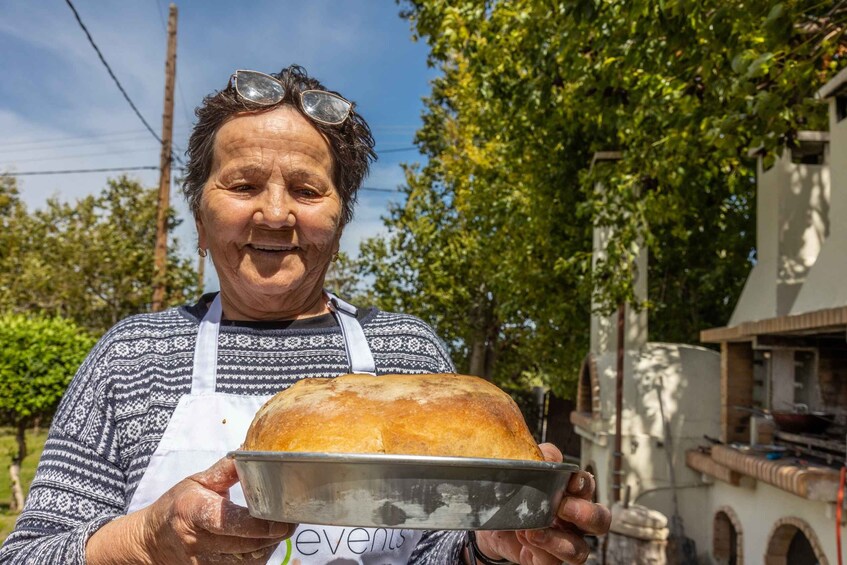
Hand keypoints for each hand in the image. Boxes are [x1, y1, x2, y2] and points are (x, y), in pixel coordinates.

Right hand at [86, 457, 295, 563]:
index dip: (258, 524)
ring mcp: (202, 563)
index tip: (281, 520)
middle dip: (273, 535)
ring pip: (247, 561)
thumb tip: (252, 452)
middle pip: (245, 545)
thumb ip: (227, 469)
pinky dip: (258, 557)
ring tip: (280, 529)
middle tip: (292, 520)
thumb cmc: (178, 505)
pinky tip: (264, 542)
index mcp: (193, 511)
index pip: (228, 521)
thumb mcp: (198, 481)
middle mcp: (197, 542)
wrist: (151, 541)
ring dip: (269, 547)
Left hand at [472, 444, 610, 564]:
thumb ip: (540, 457)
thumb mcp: (522, 468)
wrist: (489, 519)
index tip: (573, 481)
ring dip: (560, 540)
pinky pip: (552, 561)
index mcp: (570, 493)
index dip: (585, 483)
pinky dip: (540, 549)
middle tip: (563, 507)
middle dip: (587, 514)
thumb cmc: (513, 492)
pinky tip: (525, 536)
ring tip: (535, 530)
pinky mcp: (547, 560)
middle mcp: (573, 520)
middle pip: (600, 521)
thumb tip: (551, 455)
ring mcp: (563, 542)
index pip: (588, 486)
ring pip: (580, 550)